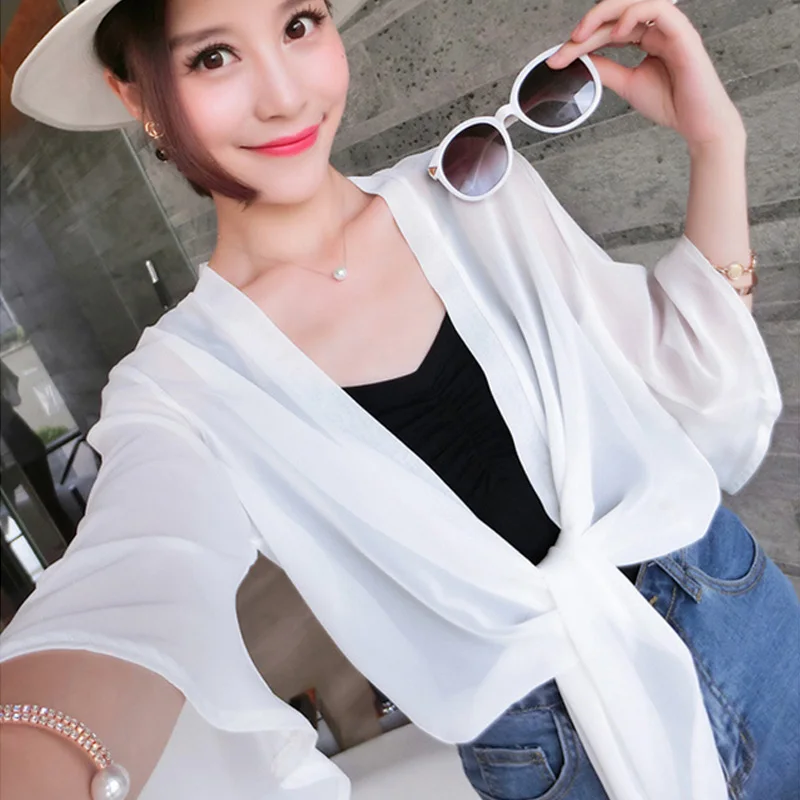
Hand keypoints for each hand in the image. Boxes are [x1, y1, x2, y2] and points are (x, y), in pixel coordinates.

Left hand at [546, 0, 744, 151]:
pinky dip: (633, 15)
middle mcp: (657, 28)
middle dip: (587, 26)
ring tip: (582, 36)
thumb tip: (580, 60)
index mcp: (646, 38)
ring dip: (603, 14)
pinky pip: (657, 9)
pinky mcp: (682, 32)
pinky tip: (616, 33)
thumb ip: (606, 68)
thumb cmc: (671, 103)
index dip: (582, 40)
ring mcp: (670, 28)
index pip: (608, 29)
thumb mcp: (626, 84)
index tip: (558, 58)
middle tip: (566, 46)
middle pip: (617, 13)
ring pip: (634, 3)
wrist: (697, 122)